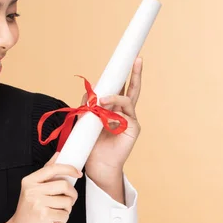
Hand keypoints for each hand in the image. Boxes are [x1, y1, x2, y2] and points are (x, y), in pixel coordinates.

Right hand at [0, 153, 82, 222]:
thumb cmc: (29, 209)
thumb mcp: (33, 188)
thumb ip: (46, 172)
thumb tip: (57, 155)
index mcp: (29, 180)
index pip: (52, 169)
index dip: (68, 169)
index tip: (77, 173)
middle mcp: (32, 190)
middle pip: (64, 185)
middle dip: (72, 194)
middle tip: (69, 199)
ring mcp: (37, 202)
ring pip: (67, 201)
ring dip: (67, 209)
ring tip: (58, 211)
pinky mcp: (43, 215)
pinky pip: (64, 214)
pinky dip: (63, 219)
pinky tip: (55, 220)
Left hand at [85, 57, 142, 183]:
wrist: (96, 164)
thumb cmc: (90, 143)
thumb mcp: (85, 119)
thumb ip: (88, 104)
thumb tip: (90, 91)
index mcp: (113, 107)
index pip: (118, 87)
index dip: (121, 75)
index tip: (125, 60)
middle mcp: (124, 111)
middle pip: (133, 88)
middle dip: (135, 73)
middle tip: (138, 58)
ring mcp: (130, 119)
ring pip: (126, 98)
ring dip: (112, 97)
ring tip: (100, 101)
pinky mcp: (133, 128)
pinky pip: (125, 113)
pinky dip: (114, 109)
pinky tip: (105, 113)